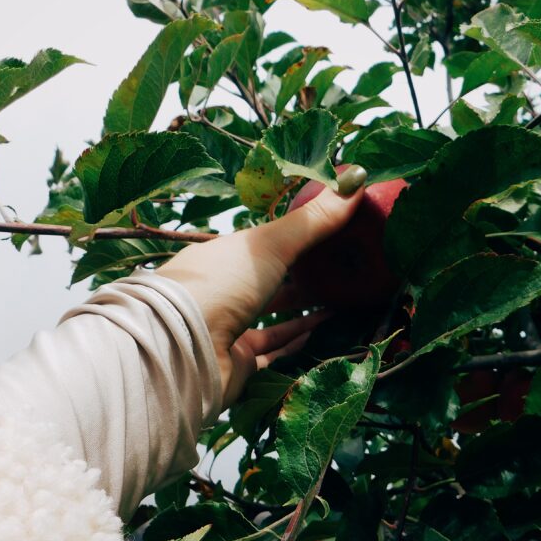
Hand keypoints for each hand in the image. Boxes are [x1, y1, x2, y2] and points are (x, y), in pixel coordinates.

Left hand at [155, 166, 367, 405]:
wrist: (182, 350)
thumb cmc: (219, 284)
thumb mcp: (270, 245)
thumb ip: (313, 220)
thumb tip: (358, 176)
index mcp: (221, 258)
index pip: (260, 247)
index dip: (292, 240)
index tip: (329, 235)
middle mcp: (222, 293)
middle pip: (268, 284)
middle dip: (302, 279)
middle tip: (342, 272)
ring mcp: (229, 330)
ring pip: (273, 320)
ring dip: (305, 313)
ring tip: (342, 303)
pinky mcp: (238, 363)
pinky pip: (275, 351)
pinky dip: (298, 342)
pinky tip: (323, 332)